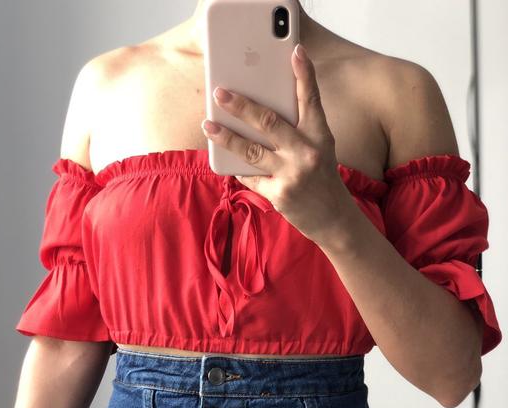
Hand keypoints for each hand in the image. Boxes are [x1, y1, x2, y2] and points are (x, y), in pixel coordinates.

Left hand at [201, 43, 354, 241]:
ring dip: (226, 137)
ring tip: (209, 125)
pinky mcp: (278, 194)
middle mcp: (306, 152)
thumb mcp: (319, 149)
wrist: (333, 219)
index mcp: (319, 136)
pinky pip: (250, 177)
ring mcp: (291, 174)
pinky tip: (224, 160)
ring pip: (250, 150)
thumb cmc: (321, 178)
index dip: (304, 74)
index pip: (311, 99)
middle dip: (241, 106)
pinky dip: (237, 168)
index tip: (295, 52)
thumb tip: (260, 113)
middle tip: (220, 93)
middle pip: (268, 122)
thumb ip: (297, 131)